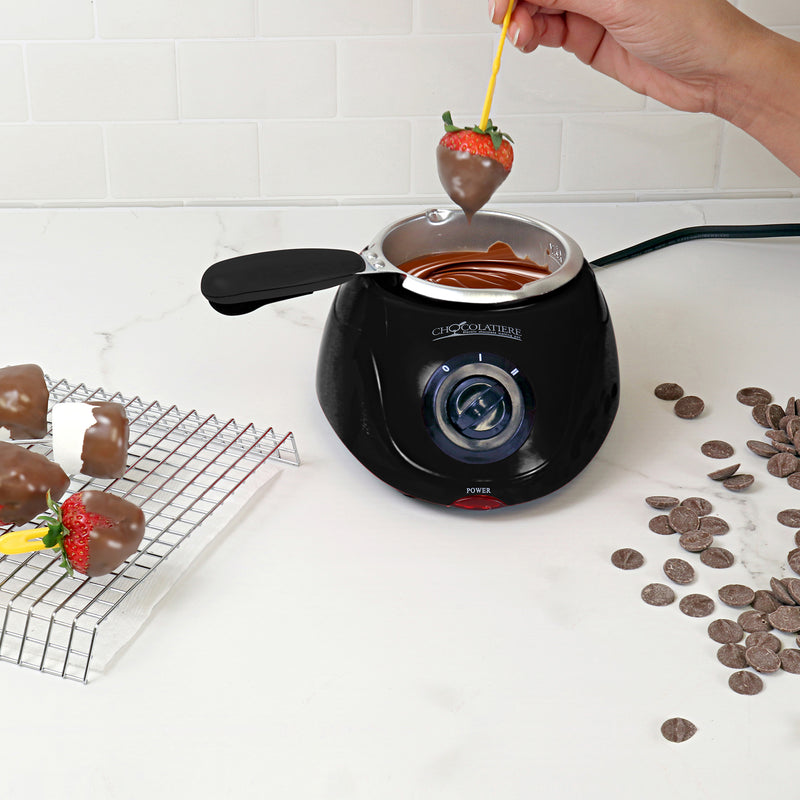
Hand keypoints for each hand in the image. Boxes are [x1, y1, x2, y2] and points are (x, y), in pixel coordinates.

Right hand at [489, 0, 764, 114]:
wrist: (709, 70)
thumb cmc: (687, 23)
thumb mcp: (619, 2)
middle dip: (517, 0)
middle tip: (504, 16)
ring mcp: (592, 8)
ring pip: (540, 8)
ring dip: (522, 20)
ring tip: (521, 35)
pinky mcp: (589, 37)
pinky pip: (549, 32)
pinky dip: (533, 36)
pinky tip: (528, 40)